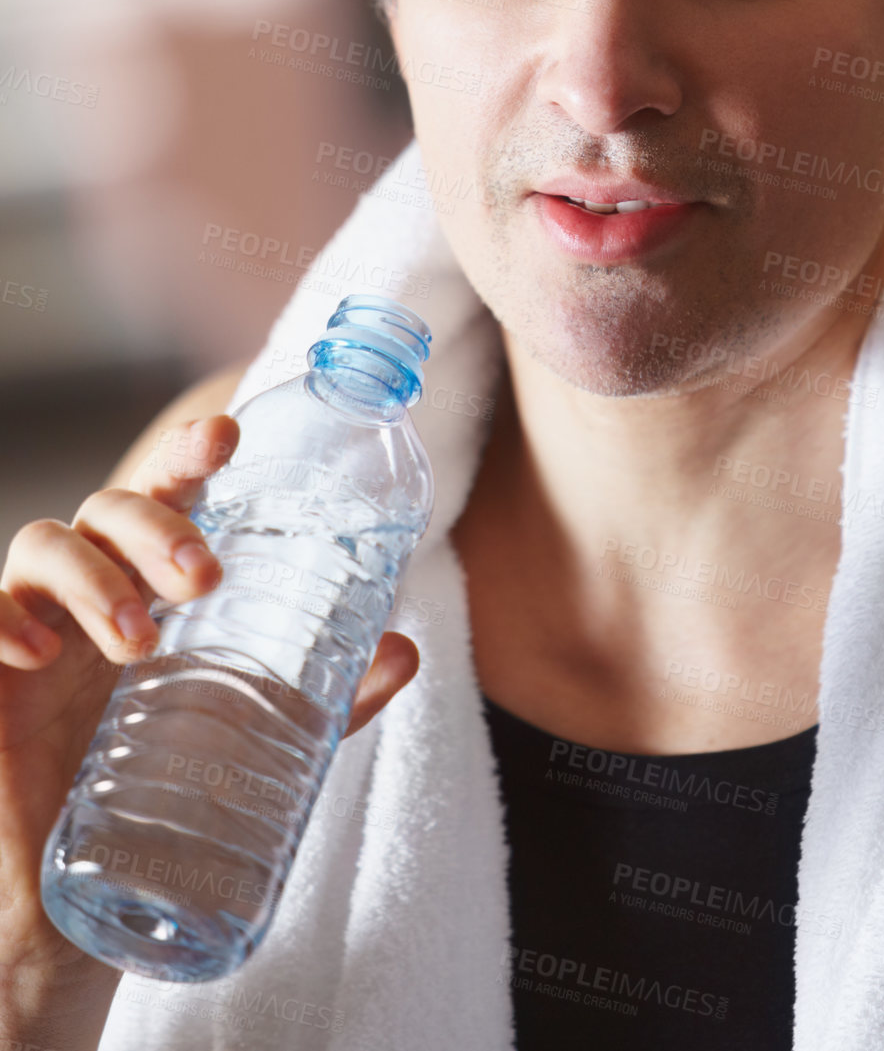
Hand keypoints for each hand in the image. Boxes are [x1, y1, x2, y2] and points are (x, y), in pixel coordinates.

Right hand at [0, 412, 418, 990]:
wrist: (80, 889)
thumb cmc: (164, 787)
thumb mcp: (255, 736)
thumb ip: (326, 695)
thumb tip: (405, 650)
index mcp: (154, 583)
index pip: (170, 493)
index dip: (191, 452)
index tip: (229, 433)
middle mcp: (94, 588)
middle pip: (112, 505)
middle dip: (159, 524)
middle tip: (205, 577)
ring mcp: (34, 624)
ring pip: (44, 542)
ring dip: (96, 577)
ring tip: (139, 642)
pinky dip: (5, 621)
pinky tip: (40, 653)